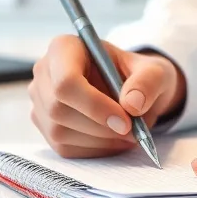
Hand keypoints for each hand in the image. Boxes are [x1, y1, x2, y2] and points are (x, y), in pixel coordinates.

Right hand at [29, 35, 185, 158]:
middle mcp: (45, 72)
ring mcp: (41, 101)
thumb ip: (148, 82)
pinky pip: (64, 147)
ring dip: (99, 141)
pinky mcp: (46, 126)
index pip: (66, 81)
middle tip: (132, 131)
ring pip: (59, 132)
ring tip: (127, 135)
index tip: (125, 121)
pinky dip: (94, 150)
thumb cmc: (138, 75)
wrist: (131, 90)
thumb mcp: (154, 71)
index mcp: (65, 48)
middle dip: (99, 127)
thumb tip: (132, 105)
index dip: (94, 105)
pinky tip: (114, 140)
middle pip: (59, 109)